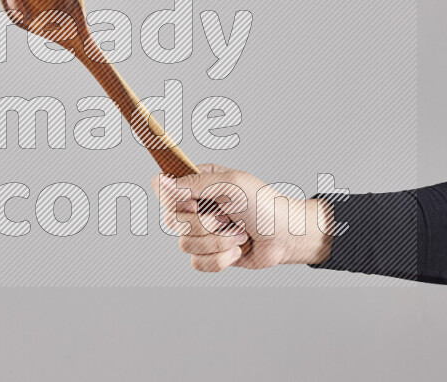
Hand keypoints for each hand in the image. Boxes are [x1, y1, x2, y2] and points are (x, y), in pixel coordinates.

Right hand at [151, 164, 333, 271]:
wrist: (286, 236)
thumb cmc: (264, 204)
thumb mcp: (231, 184)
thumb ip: (194, 183)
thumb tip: (160, 182)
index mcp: (197, 183)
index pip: (162, 188)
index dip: (175, 200)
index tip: (195, 202)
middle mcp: (195, 207)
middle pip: (172, 221)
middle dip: (205, 225)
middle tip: (227, 218)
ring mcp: (201, 232)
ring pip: (185, 244)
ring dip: (218, 242)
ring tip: (239, 234)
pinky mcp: (209, 254)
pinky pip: (197, 264)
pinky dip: (221, 259)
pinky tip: (237, 250)